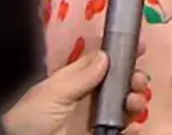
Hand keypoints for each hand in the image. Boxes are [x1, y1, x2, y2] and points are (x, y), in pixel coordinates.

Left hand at [2, 51, 148, 134]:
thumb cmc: (31, 120)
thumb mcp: (52, 93)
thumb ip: (80, 75)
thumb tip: (106, 55)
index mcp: (75, 82)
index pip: (103, 63)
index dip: (122, 53)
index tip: (140, 46)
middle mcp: (89, 99)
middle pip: (121, 83)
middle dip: (134, 78)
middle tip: (138, 81)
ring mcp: (96, 120)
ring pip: (125, 106)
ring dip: (136, 100)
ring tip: (133, 103)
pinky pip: (123, 131)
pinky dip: (134, 128)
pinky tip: (134, 126)